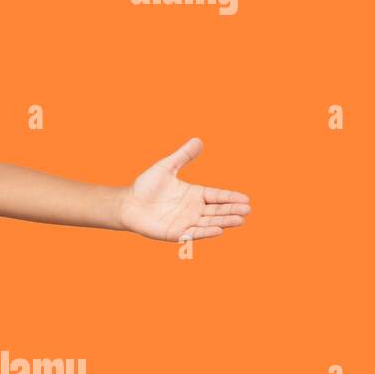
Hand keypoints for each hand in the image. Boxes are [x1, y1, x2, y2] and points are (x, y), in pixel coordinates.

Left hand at [118, 137, 250, 241]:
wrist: (127, 203)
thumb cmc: (146, 186)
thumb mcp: (166, 167)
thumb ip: (183, 156)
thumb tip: (198, 140)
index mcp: (195, 194)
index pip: (217, 196)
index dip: (230, 197)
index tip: (246, 198)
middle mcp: (194, 209)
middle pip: (217, 210)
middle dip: (232, 210)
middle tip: (247, 210)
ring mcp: (186, 222)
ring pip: (210, 222)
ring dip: (225, 222)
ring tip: (240, 220)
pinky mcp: (176, 233)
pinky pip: (193, 233)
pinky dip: (206, 232)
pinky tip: (218, 230)